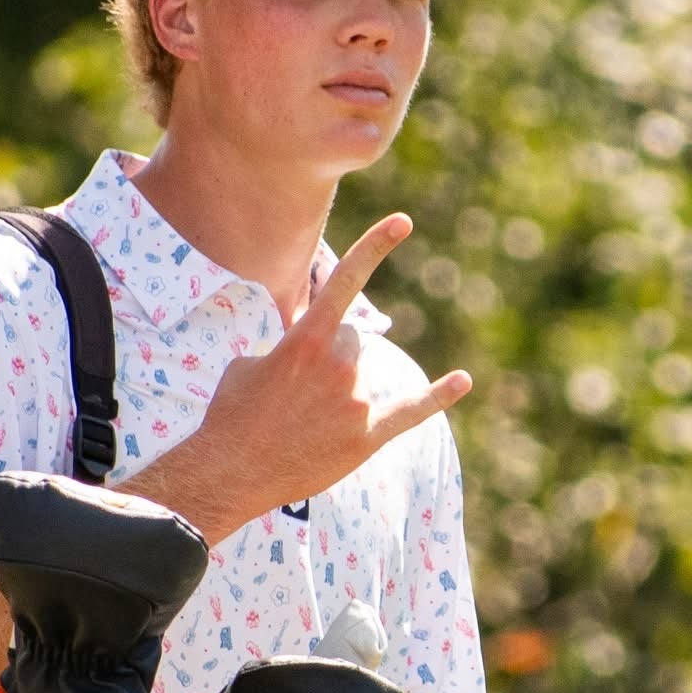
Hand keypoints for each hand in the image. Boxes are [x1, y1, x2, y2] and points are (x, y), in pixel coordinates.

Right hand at [195, 214, 470, 521]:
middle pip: (353, 341)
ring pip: (363, 376)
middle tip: (296, 392)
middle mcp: (340, 364)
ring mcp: (357, 401)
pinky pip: (410, 412)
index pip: (347, 281)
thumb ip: (288, 347)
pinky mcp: (366, 437)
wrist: (229, 472)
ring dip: (340, 390)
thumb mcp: (249, 363)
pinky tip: (462, 380)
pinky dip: (437, 396)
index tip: (403, 221)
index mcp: (307, 339)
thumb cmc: (231, 414)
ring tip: (302, 420)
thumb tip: (310, 351)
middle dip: (330, 358)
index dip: (375, 246)